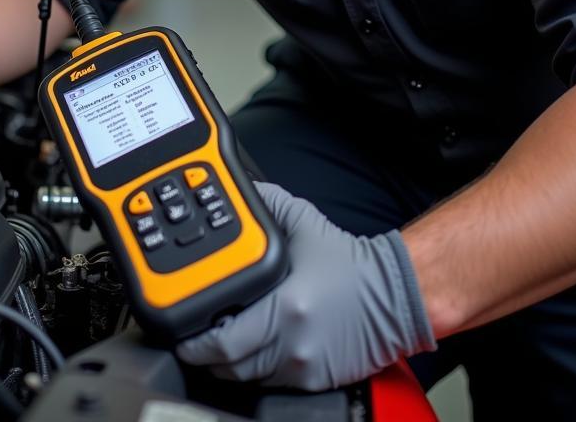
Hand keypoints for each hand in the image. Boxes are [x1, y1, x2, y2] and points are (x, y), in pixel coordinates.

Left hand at [176, 182, 435, 390]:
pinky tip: (250, 352)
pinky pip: (271, 384)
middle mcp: (291, 342)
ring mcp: (303, 366)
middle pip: (229, 365)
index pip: (223, 340)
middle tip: (191, 342)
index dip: (196, 341)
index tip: (182, 332)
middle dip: (204, 356)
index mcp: (285, 306)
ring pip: (247, 378)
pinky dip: (256, 371)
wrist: (393, 295)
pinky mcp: (314, 380)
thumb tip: (238, 192)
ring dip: (228, 365)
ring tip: (216, 345)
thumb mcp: (303, 221)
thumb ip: (266, 204)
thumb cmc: (349, 263)